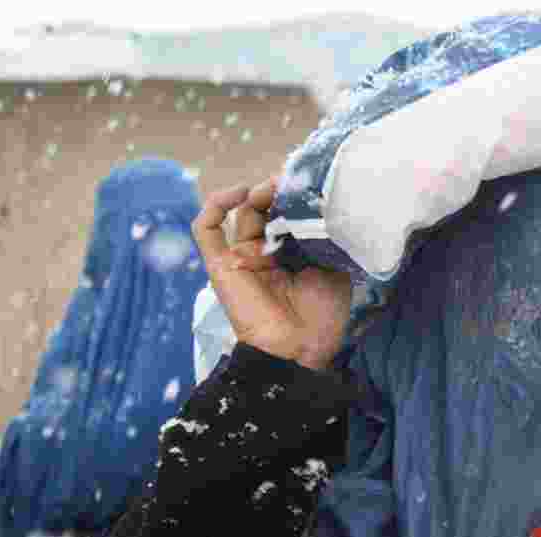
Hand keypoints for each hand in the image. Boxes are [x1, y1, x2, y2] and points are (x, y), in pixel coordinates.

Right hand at [192, 179, 351, 369]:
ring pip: (241, 211)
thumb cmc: (323, 315)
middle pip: (266, 206)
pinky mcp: (220, 264)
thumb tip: (321, 204)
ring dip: (257, 192)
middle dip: (280, 190)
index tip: (313, 185)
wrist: (301, 348)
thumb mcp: (334, 266)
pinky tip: (241, 194)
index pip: (289, 212)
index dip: (297, 195)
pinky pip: (206, 228)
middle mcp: (265, 252)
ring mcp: (241, 256)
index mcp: (291, 253)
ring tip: (272, 189)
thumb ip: (325, 237)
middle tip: (295, 184)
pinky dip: (217, 204)